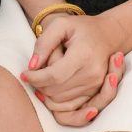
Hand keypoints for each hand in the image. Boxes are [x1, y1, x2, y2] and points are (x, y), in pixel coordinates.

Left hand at [21, 13, 127, 129]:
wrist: (108, 36)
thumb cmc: (82, 28)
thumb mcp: (61, 25)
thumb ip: (44, 43)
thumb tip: (31, 66)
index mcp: (84, 55)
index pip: (54, 76)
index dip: (35, 78)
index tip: (23, 74)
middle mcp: (92, 74)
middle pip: (55, 90)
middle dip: (38, 84)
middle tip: (32, 74)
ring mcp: (95, 86)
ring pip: (60, 100)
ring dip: (45, 92)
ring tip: (41, 77)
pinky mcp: (94, 93)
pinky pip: (69, 106)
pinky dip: (55, 100)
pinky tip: (48, 87)